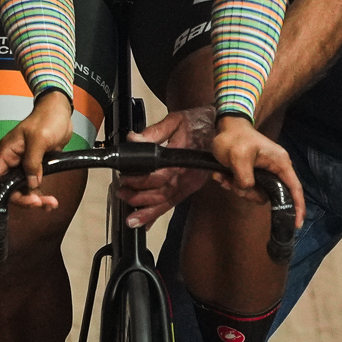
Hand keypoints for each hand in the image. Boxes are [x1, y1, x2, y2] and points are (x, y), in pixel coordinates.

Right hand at [0, 90, 73, 208]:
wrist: (62, 110)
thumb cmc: (47, 119)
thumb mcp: (39, 139)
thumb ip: (33, 162)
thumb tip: (31, 183)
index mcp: (6, 153)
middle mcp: (12, 161)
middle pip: (9, 188)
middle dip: (22, 199)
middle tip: (38, 203)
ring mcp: (24, 164)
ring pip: (23, 189)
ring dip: (35, 199)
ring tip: (50, 204)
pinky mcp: (37, 166)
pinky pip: (35, 184)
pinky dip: (41, 193)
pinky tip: (51, 201)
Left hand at [117, 107, 214, 226]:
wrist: (220, 125)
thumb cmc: (198, 122)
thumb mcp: (176, 120)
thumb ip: (154, 131)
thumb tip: (134, 139)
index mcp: (184, 156)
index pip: (160, 176)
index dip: (140, 180)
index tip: (124, 178)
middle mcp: (189, 173)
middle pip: (162, 193)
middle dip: (139, 198)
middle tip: (122, 193)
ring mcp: (192, 182)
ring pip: (167, 202)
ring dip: (147, 211)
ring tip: (130, 215)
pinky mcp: (191, 186)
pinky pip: (174, 202)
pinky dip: (158, 212)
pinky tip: (146, 222)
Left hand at [209, 116, 304, 228]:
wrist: (226, 126)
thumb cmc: (235, 139)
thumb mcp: (238, 157)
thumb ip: (245, 177)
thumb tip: (248, 189)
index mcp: (280, 163)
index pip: (294, 188)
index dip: (297, 206)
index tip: (297, 224)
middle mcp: (276, 169)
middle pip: (269, 194)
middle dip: (248, 194)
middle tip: (231, 185)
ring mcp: (265, 171)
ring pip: (255, 192)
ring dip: (237, 188)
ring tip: (223, 176)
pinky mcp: (254, 173)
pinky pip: (246, 187)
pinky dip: (233, 184)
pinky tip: (222, 175)